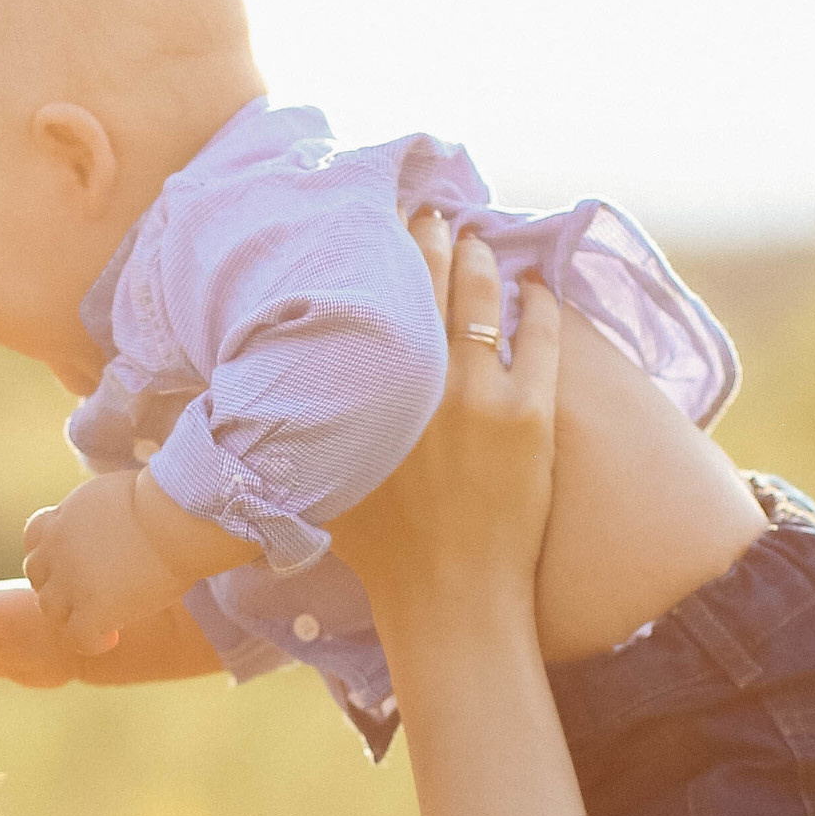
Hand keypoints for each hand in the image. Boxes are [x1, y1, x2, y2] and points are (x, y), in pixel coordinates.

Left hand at [21, 470, 184, 655]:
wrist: (175, 518)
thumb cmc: (165, 500)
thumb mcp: (115, 493)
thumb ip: (99, 511)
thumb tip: (114, 521)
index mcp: (65, 516)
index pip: (35, 537)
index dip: (52, 552)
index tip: (78, 560)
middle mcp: (58, 548)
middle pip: (37, 575)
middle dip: (58, 584)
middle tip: (88, 593)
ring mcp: (71, 581)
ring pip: (50, 609)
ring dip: (70, 615)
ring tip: (99, 618)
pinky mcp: (93, 610)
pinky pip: (78, 638)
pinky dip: (92, 641)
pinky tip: (112, 636)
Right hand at [328, 224, 556, 634]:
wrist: (451, 598)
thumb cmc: (381, 550)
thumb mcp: (321, 479)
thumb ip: (306, 427)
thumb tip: (274, 390)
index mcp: (370, 389)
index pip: (379, 294)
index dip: (387, 251)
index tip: (389, 225)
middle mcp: (421, 378)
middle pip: (431, 282)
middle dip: (433, 240)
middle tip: (433, 217)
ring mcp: (481, 394)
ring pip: (484, 300)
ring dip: (481, 263)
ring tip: (479, 244)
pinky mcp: (530, 414)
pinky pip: (540, 338)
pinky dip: (539, 306)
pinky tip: (537, 289)